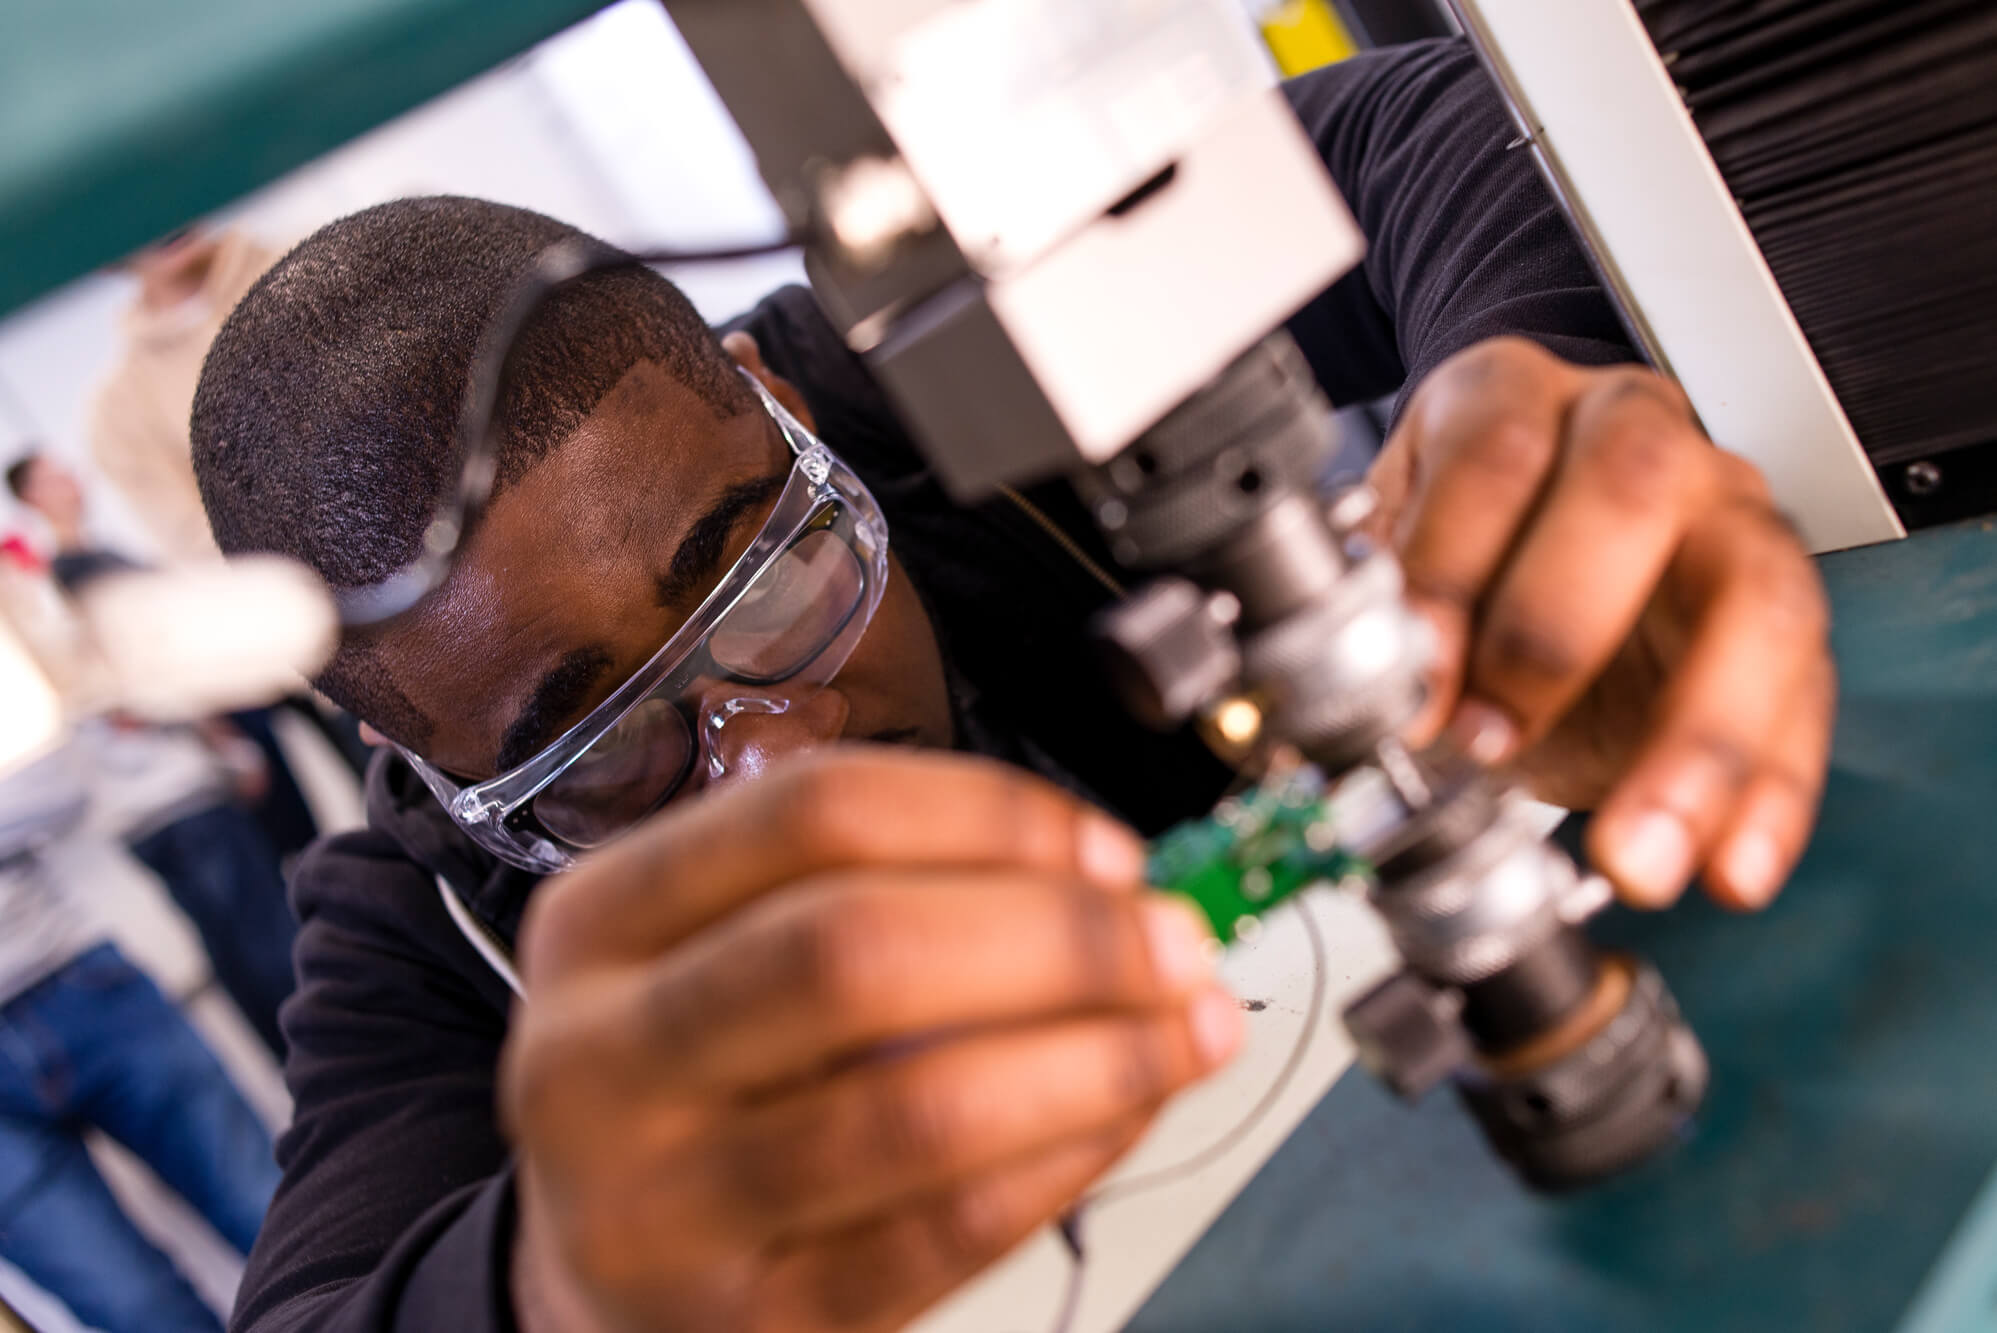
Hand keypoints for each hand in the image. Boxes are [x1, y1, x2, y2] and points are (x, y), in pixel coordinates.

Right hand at [502, 749, 1240, 1332]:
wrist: (596, 1270)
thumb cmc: (691, 1079)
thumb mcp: (710, 951)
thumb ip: (867, 892)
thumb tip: (1101, 883)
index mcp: (599, 924)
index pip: (812, 816)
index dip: (987, 816)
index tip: (1104, 848)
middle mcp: (603, 1060)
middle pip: (858, 951)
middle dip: (1058, 939)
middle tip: (1174, 941)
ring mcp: (666, 1209)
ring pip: (918, 1109)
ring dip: (1097, 1057)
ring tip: (1189, 1030)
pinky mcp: (753, 1325)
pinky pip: (948, 1234)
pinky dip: (1066, 1160)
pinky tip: (1123, 1114)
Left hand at [1367, 339, 1834, 912]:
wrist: (1535, 573)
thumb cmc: (1464, 559)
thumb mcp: (1396, 572)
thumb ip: (1370, 622)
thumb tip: (1323, 710)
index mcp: (1514, 400)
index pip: (1492, 455)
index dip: (1448, 570)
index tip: (1413, 687)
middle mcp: (1635, 434)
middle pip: (1634, 489)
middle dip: (1554, 632)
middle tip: (1489, 744)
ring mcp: (1729, 516)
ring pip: (1755, 597)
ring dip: (1694, 742)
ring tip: (1636, 853)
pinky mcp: (1790, 616)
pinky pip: (1806, 700)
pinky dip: (1769, 798)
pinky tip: (1730, 868)